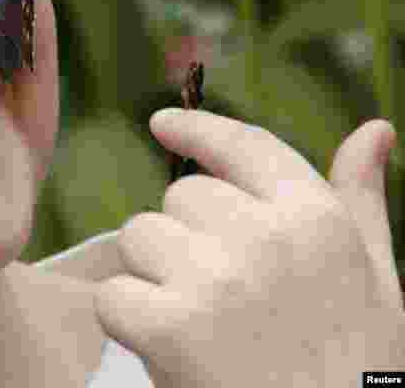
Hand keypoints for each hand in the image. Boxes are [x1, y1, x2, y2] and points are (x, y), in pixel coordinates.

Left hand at [94, 109, 404, 386]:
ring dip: (153, 277)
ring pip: (139, 237)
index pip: (245, 145)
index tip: (161, 123)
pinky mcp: (170, 324)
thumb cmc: (350, 368)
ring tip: (202, 326)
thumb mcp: (374, 282)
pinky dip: (126, 323)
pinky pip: (112, 293)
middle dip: (186, 236)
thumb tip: (375, 128)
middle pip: (180, 195)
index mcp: (318, 219)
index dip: (198, 128)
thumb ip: (361, 201)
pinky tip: (168, 350)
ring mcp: (217, 279)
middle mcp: (268, 237)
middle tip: (222, 298)